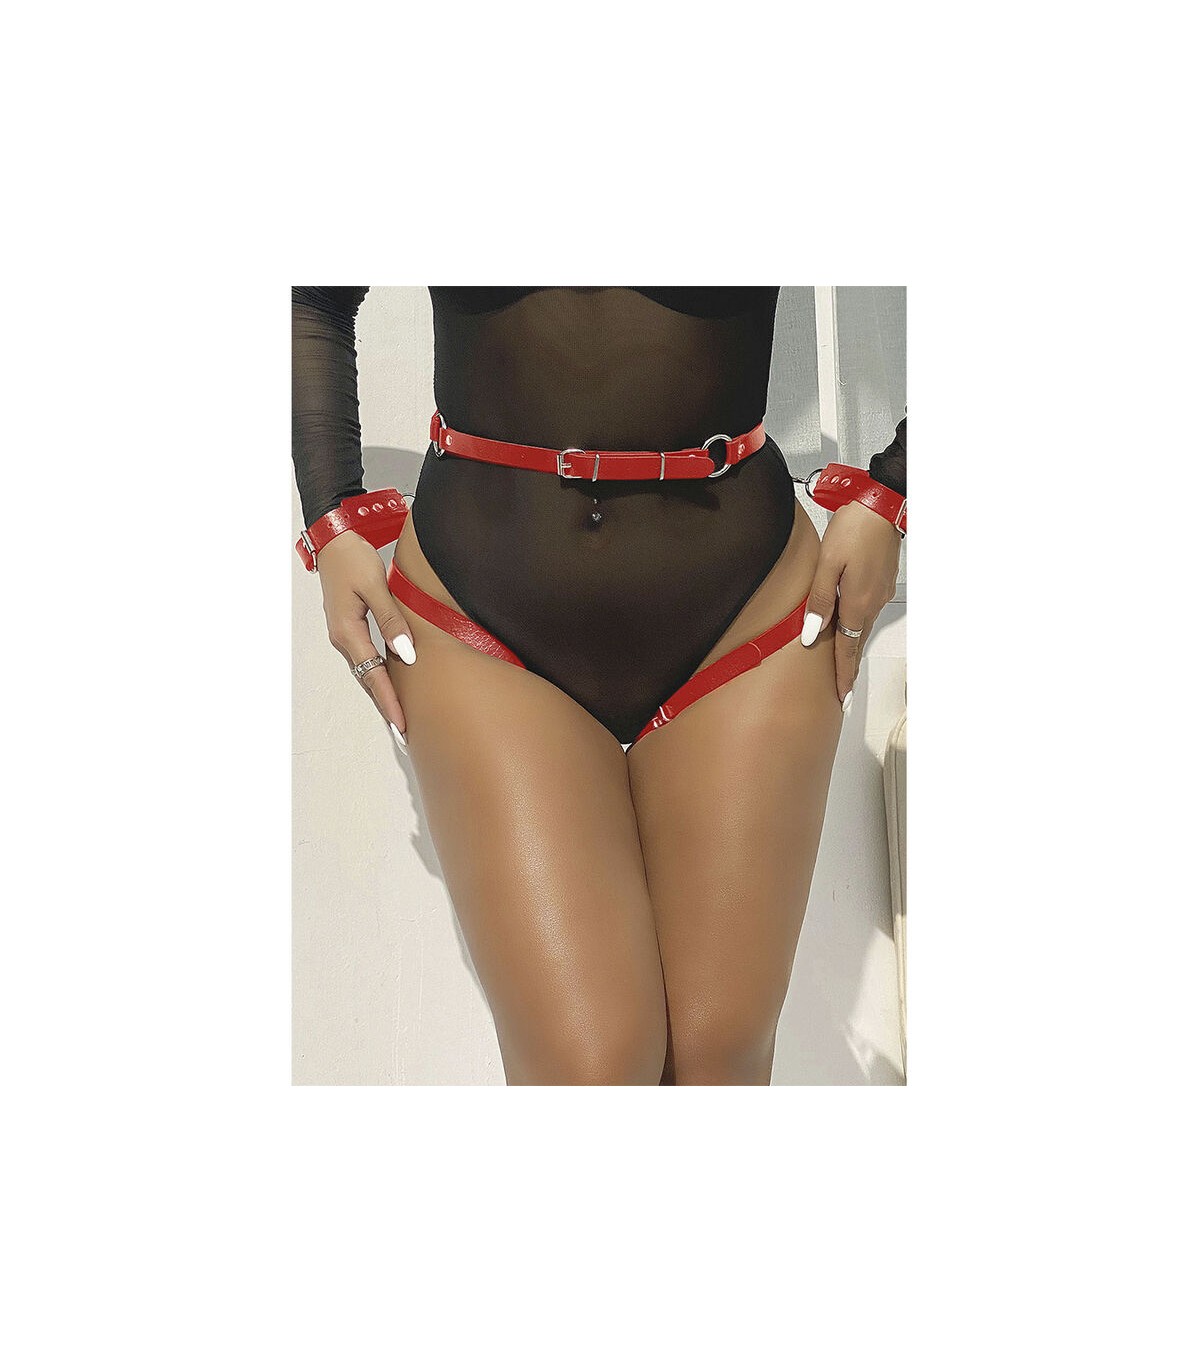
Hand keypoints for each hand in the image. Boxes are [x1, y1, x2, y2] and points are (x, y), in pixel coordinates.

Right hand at [317, 529, 416, 748]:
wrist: (334, 541)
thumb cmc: (353, 559)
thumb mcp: (376, 588)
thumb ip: (392, 622)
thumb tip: (405, 654)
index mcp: (348, 632)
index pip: (373, 676)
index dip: (389, 701)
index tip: (401, 723)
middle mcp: (343, 638)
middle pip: (367, 680)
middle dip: (385, 705)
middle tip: (403, 731)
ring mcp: (344, 634)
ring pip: (366, 671)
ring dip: (381, 693)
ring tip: (398, 715)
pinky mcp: (350, 628)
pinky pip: (365, 659)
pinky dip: (377, 676)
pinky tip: (388, 684)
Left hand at [799, 502, 901, 709]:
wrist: (882, 506)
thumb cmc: (852, 530)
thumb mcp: (826, 565)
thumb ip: (819, 601)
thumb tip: (810, 634)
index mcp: (856, 603)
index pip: (846, 648)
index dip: (842, 673)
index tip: (841, 695)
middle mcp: (872, 603)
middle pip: (856, 642)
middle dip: (848, 668)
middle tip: (843, 692)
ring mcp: (880, 593)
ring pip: (862, 626)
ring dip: (852, 646)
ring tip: (844, 665)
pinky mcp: (882, 582)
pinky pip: (867, 611)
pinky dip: (858, 625)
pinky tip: (850, 627)